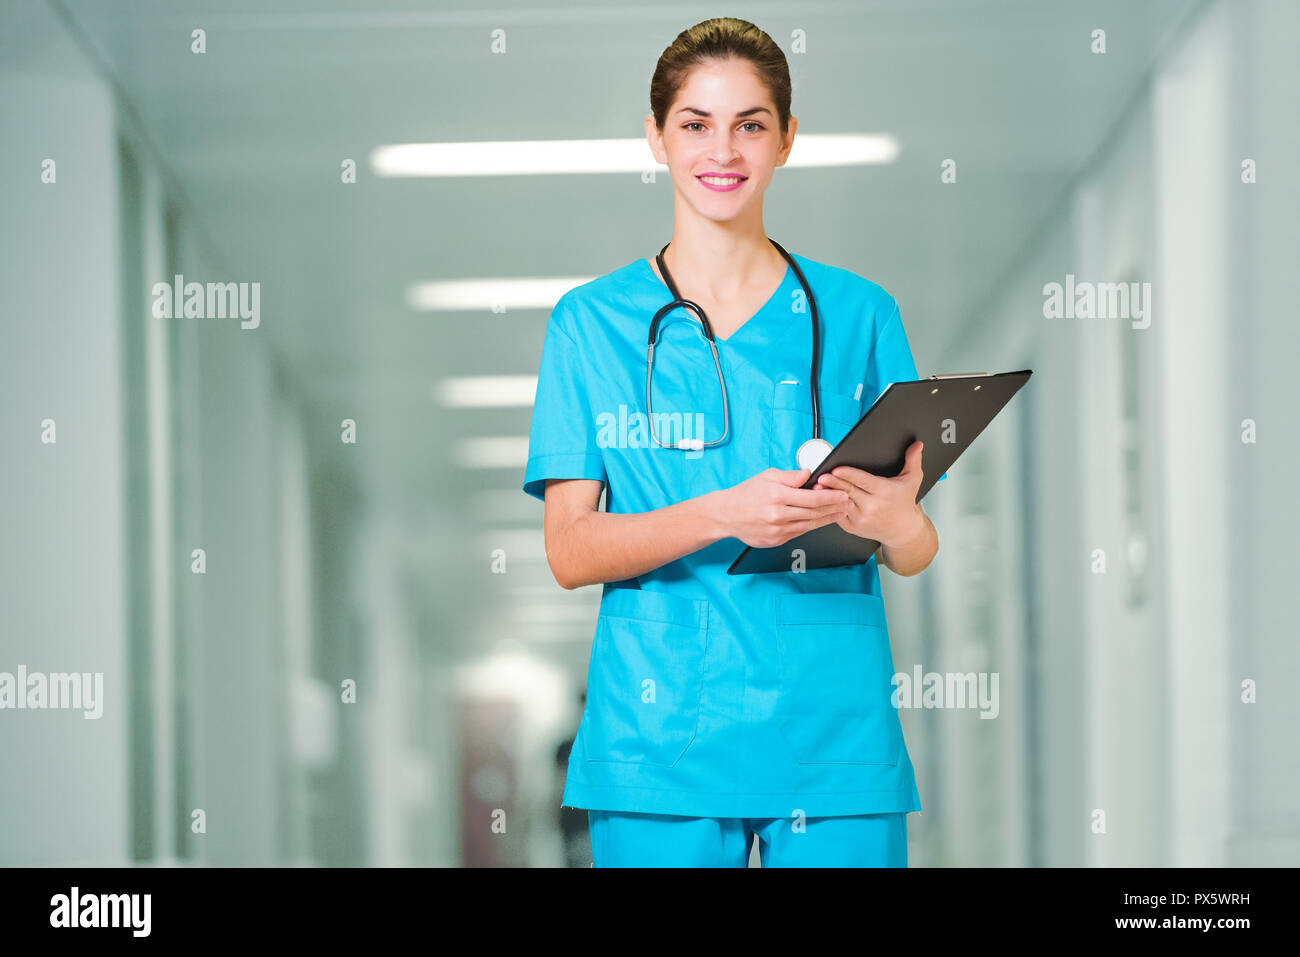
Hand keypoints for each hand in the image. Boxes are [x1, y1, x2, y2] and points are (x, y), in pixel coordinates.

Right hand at [712, 468, 851, 547]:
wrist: (726, 515)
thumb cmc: (746, 493)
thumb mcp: (766, 476)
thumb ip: (790, 476)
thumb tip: (808, 474)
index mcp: (777, 496)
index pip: (812, 498)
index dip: (831, 497)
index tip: (842, 494)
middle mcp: (778, 515)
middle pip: (814, 512)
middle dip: (834, 508)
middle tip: (848, 503)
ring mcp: (777, 530)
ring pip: (809, 524)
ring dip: (828, 519)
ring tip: (840, 513)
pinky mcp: (776, 540)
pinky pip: (800, 532)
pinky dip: (813, 525)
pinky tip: (821, 520)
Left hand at [812, 440, 926, 547]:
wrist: (903, 530)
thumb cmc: (905, 502)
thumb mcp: (913, 480)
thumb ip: (913, 460)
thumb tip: (917, 444)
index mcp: (884, 492)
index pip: (863, 481)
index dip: (848, 475)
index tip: (836, 469)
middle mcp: (873, 507)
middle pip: (849, 491)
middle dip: (834, 483)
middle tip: (822, 476)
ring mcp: (862, 519)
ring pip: (841, 504)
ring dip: (828, 496)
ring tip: (817, 487)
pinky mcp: (853, 528)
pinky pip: (838, 516)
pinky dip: (829, 508)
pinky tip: (821, 499)